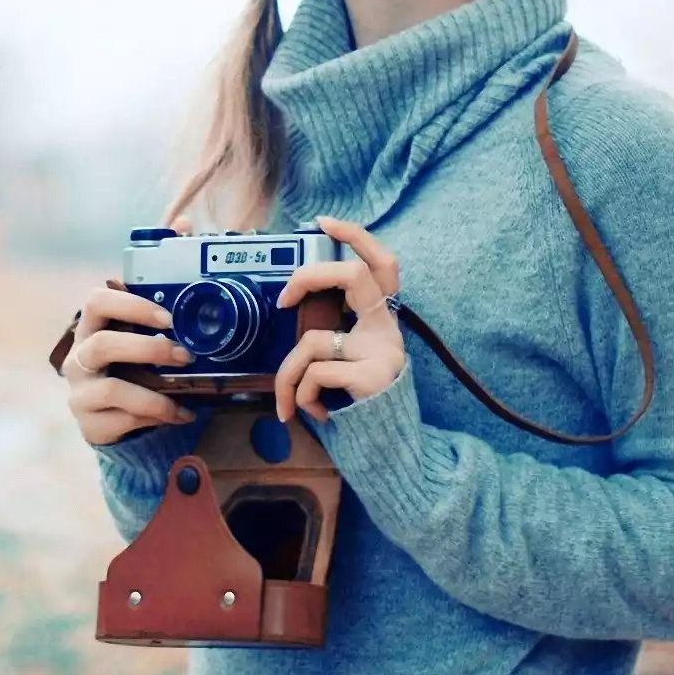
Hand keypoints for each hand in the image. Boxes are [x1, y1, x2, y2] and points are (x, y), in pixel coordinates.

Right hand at [63, 217, 199, 445]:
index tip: (168, 316)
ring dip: (155, 391)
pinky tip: (181, 414)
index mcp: (92, 324)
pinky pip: (122, 420)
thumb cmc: (132, 357)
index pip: (97, 301)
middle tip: (185, 354)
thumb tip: (181, 225)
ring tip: (187, 393)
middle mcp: (79, 355)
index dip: (131, 305)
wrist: (114, 412)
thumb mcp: (143, 323)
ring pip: (112, 388)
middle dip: (148, 348)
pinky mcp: (90, 424)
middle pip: (104, 344)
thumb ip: (160, 278)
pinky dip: (157, 417)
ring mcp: (81, 392)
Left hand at [273, 215, 406, 422]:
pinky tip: (315, 414)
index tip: (323, 222)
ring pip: (313, 340)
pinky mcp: (373, 377)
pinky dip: (300, 397)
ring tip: (290, 402)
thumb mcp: (346, 363)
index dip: (356, 237)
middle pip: (354, 276)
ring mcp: (383, 352)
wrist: (389, 453)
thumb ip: (332, 336)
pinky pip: (313, 374)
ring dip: (288, 376)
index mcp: (380, 321)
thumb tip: (291, 315)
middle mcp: (388, 330)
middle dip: (310, 277)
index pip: (383, 265)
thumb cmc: (357, 406)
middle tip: (284, 299)